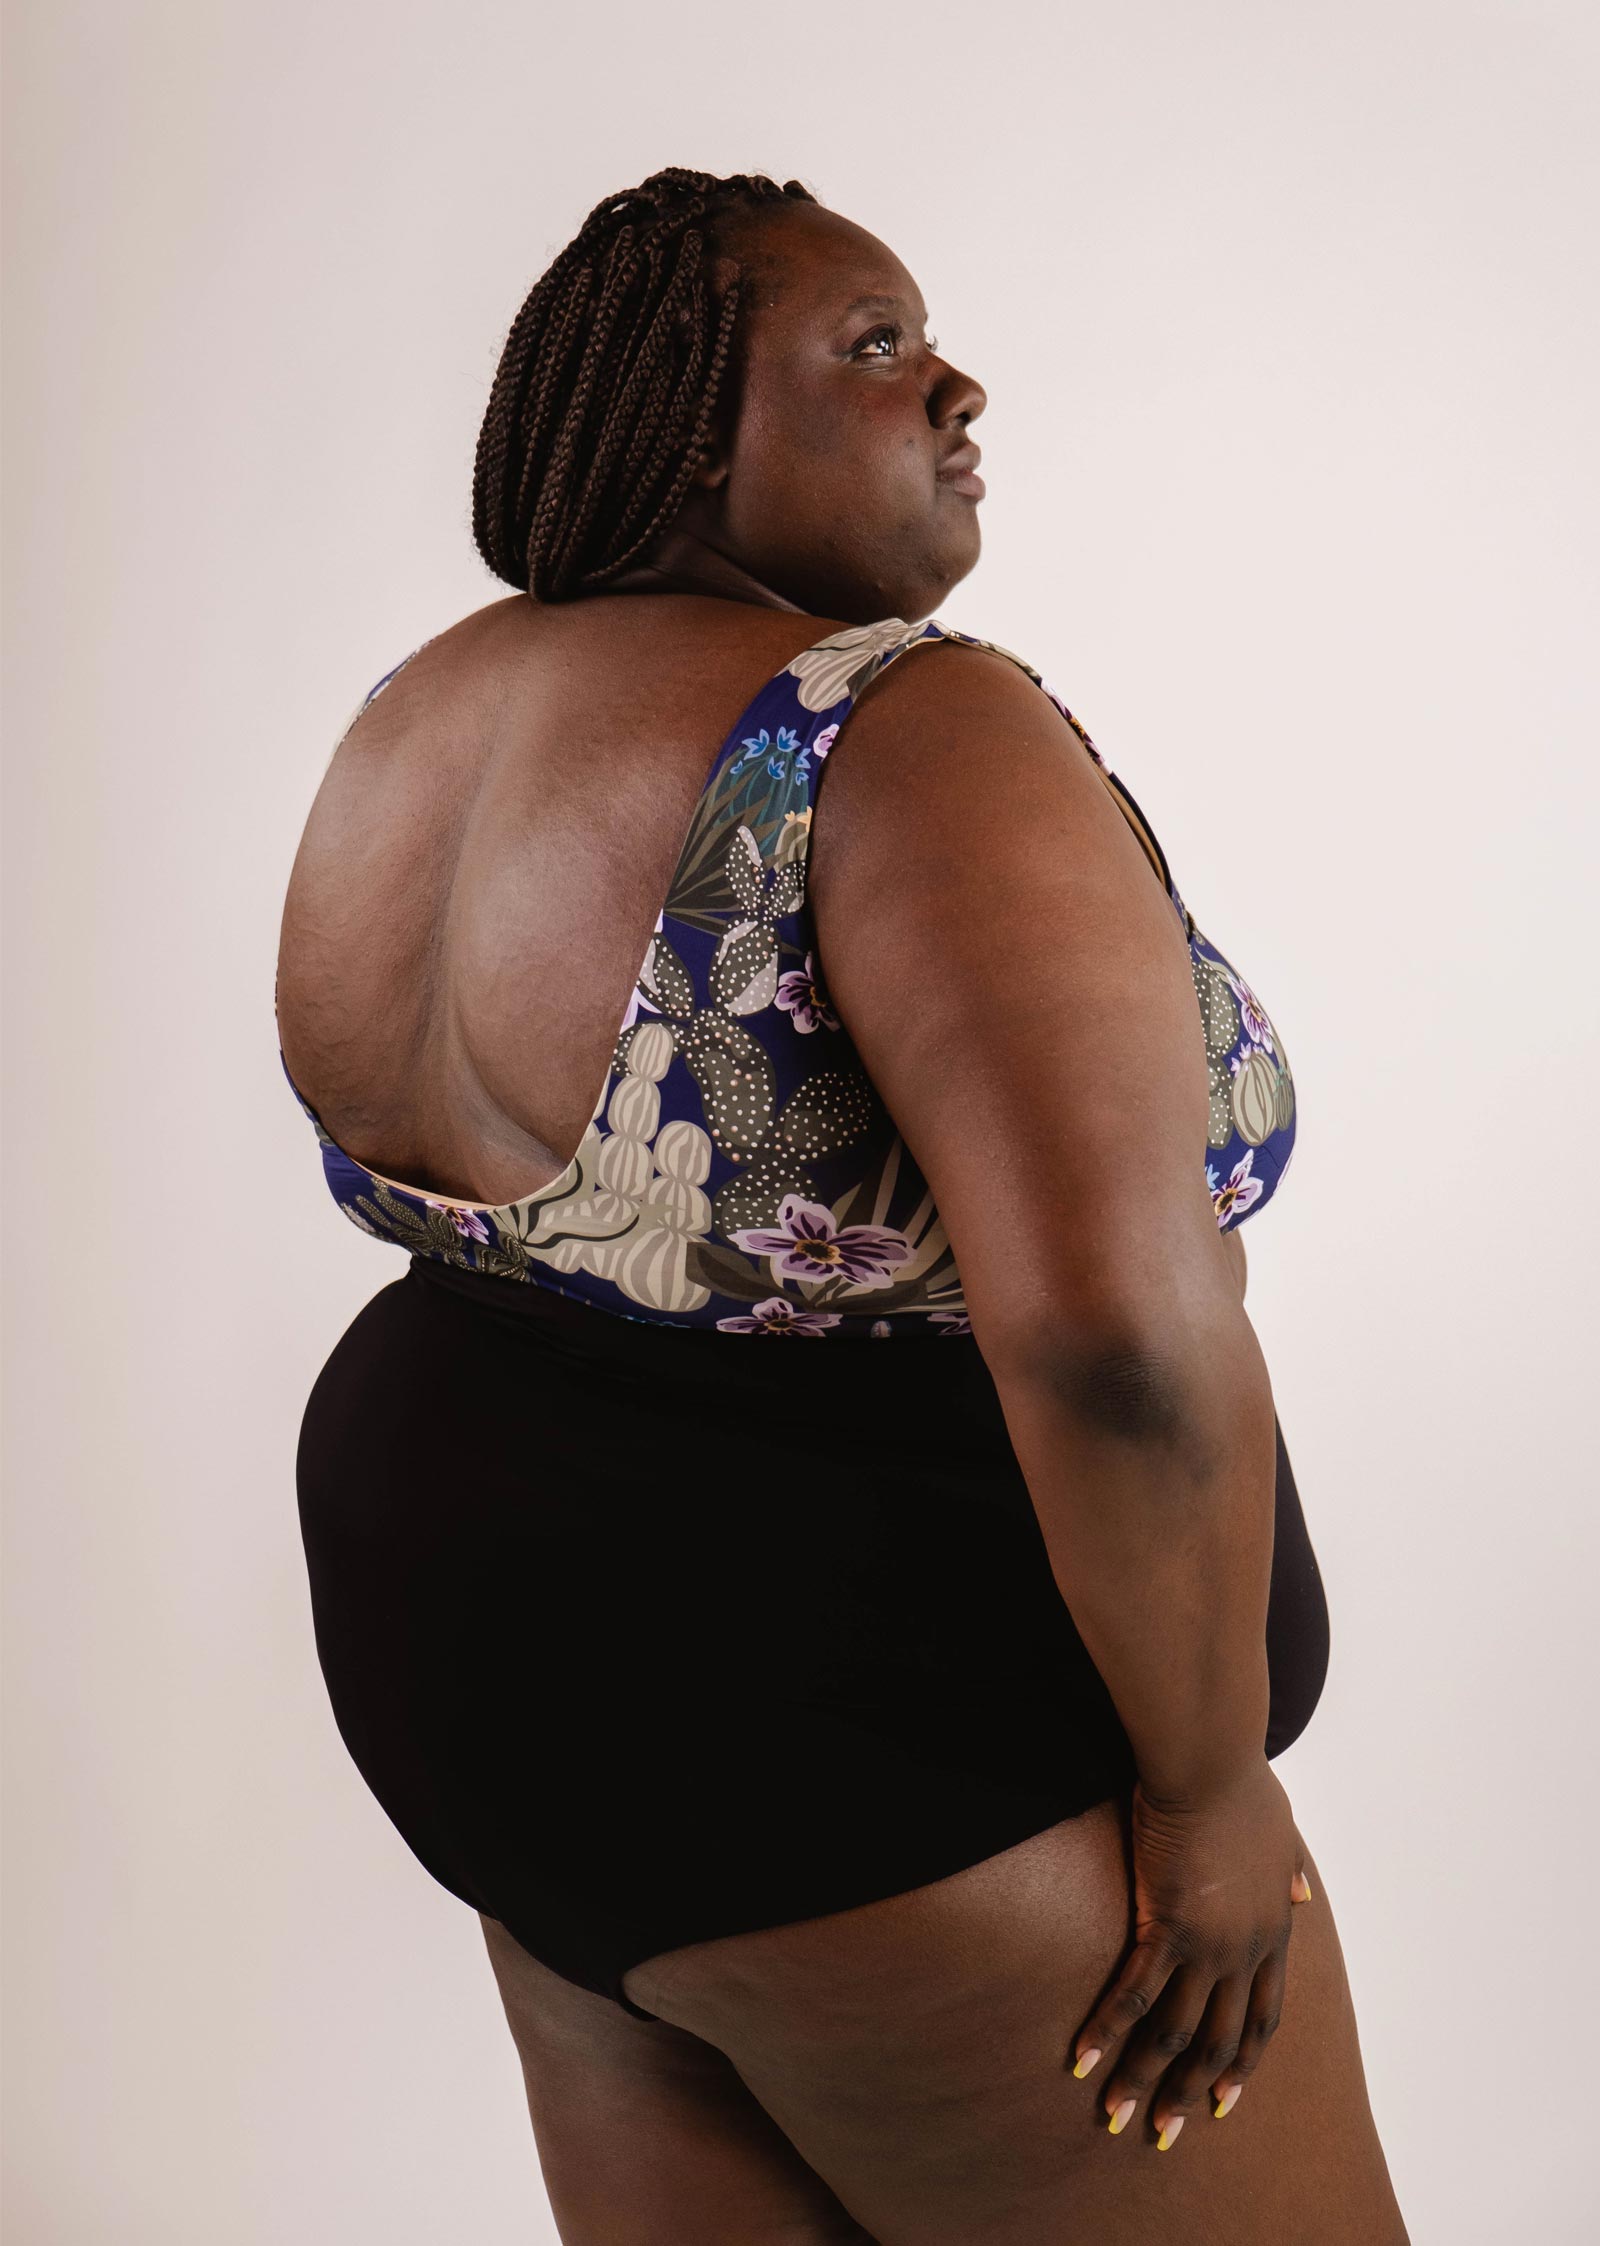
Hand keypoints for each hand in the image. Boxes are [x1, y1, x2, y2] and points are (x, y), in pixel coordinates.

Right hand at [1070, 1758, 1312, 2148]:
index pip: (1262, 2018)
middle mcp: (1245, 1950)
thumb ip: (1290, 1871)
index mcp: (1272, 1932)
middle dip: (1192, 2092)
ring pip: (1176, 2032)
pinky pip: (1135, 1993)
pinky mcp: (1166, 1925)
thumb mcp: (1282, 1833)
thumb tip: (1302, 1895)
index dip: (1243, 2063)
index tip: (1225, 2102)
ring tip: (1116, 2117)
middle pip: (1221, 2040)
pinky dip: (1108, 2030)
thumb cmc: (1242, 1783)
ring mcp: (1208, 1944)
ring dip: (1144, 2079)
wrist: (1212, 1762)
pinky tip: (1082, 2059)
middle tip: (1166, 2133)